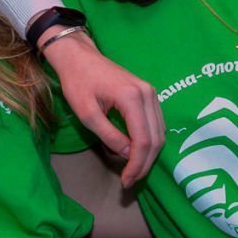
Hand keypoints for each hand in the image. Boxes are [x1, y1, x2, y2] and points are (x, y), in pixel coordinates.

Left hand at [42, 31, 164, 186]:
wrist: (78, 57)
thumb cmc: (77, 82)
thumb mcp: (87, 112)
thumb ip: (109, 135)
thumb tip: (128, 154)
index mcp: (132, 98)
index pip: (144, 140)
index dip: (137, 164)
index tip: (126, 180)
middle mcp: (148, 95)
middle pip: (156, 138)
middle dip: (144, 163)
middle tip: (130, 180)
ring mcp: (151, 93)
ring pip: (159, 132)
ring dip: (149, 154)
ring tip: (133, 170)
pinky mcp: (148, 94)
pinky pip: (155, 123)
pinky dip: (149, 140)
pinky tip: (136, 152)